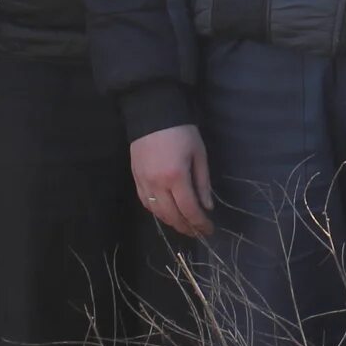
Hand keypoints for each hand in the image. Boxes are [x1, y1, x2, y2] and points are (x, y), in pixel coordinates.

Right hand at [131, 124, 214, 238]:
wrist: (152, 113)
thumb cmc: (181, 131)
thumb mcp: (199, 154)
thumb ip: (202, 182)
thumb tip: (207, 207)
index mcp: (176, 177)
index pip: (189, 210)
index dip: (200, 223)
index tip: (209, 230)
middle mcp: (157, 184)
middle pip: (172, 216)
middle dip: (187, 227)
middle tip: (198, 231)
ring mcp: (144, 182)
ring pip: (157, 212)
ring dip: (172, 222)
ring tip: (184, 224)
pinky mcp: (135, 178)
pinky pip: (146, 202)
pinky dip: (157, 211)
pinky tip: (166, 212)